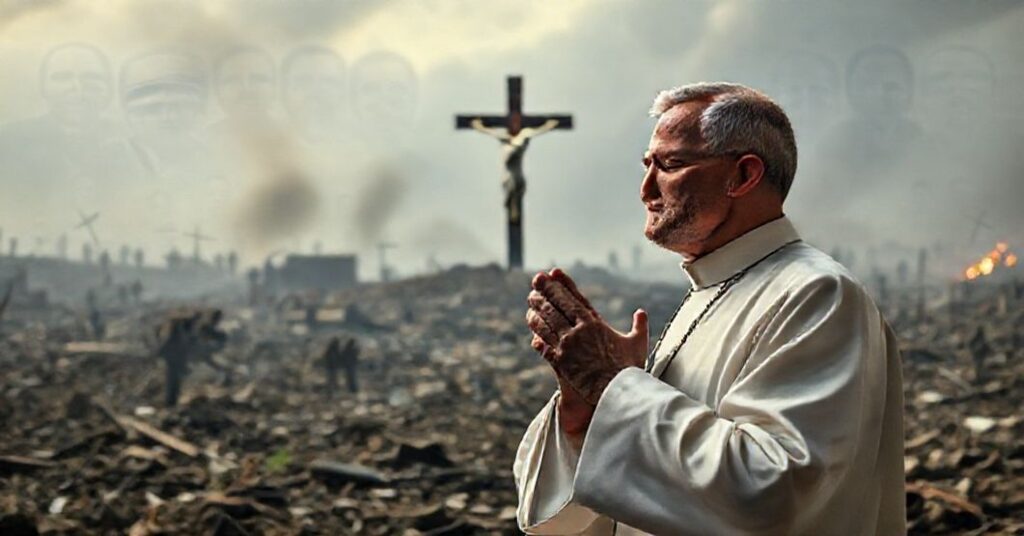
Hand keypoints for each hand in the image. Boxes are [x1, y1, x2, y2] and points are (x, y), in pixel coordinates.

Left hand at [526, 268, 648, 405]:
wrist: (618, 392)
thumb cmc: (629, 368)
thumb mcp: (637, 343)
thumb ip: (639, 326)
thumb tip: (641, 312)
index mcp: (595, 324)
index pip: (574, 298)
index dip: (562, 284)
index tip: (553, 272)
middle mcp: (578, 331)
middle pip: (557, 306)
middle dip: (545, 291)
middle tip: (536, 279)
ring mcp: (567, 346)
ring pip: (547, 323)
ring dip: (537, 310)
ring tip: (531, 300)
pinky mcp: (561, 362)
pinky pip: (545, 346)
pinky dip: (538, 336)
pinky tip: (532, 330)